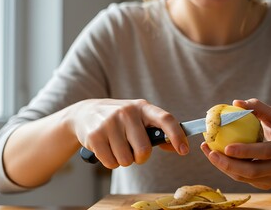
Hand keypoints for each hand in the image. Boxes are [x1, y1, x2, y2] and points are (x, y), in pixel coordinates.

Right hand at [67, 99, 188, 168]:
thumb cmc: (121, 120)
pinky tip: (106, 148)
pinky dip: (111, 162)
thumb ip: (158, 131)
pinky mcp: (95, 135)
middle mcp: (127, 112)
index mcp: (143, 107)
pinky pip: (111, 163)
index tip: (184, 150)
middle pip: (144, 150)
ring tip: (117, 146)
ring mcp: (110, 123)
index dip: (177, 136)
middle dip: (140, 157)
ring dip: (124, 160)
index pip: (166, 119)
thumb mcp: (139, 118)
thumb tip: (178, 147)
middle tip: (133, 150)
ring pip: (126, 160)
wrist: (86, 113)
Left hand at [200, 98, 270, 189]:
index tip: (226, 147)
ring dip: (224, 167)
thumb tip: (236, 103)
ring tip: (209, 152)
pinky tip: (217, 158)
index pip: (265, 152)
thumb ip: (257, 107)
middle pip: (253, 171)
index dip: (246, 152)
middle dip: (229, 165)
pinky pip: (244, 180)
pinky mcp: (268, 185)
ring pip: (246, 178)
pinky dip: (229, 170)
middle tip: (211, 153)